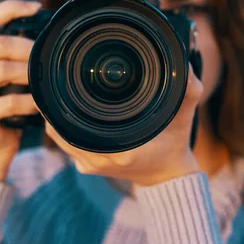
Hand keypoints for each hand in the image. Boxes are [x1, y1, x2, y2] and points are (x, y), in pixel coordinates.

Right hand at [0, 0, 41, 180]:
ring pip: (2, 71)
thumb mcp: (15, 79)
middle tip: (52, 56)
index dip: (10, 8)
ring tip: (50, 80)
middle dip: (29, 48)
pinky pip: (8, 102)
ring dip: (31, 74)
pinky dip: (31, 101)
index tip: (38, 7)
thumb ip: (24, 58)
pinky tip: (43, 105)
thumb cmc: (11, 108)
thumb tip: (56, 35)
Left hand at [46, 64, 203, 186]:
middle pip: (61, 128)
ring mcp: (91, 165)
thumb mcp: (184, 116)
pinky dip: (61, 128)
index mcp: (121, 149)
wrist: (167, 175)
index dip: (63, 103)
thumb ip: (189, 92)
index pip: (77, 123)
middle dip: (56, 104)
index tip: (59, 81)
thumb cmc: (174, 144)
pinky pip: (66, 145)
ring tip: (54, 92)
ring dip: (56, 116)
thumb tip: (186, 68)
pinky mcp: (88, 167)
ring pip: (60, 137)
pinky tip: (62, 111)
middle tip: (53, 79)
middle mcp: (101, 159)